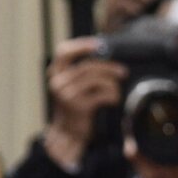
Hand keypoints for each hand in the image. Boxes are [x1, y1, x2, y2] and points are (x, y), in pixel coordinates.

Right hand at [46, 35, 125, 165]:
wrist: (68, 132)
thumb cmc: (75, 106)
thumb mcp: (72, 85)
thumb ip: (81, 71)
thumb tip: (103, 51)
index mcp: (55, 73)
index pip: (64, 51)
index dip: (81, 45)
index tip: (98, 44)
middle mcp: (58, 82)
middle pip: (88, 66)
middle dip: (109, 67)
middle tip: (122, 72)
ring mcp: (67, 94)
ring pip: (98, 80)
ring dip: (113, 84)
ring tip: (117, 90)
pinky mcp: (79, 106)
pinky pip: (104, 94)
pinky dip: (113, 96)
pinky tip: (114, 100)